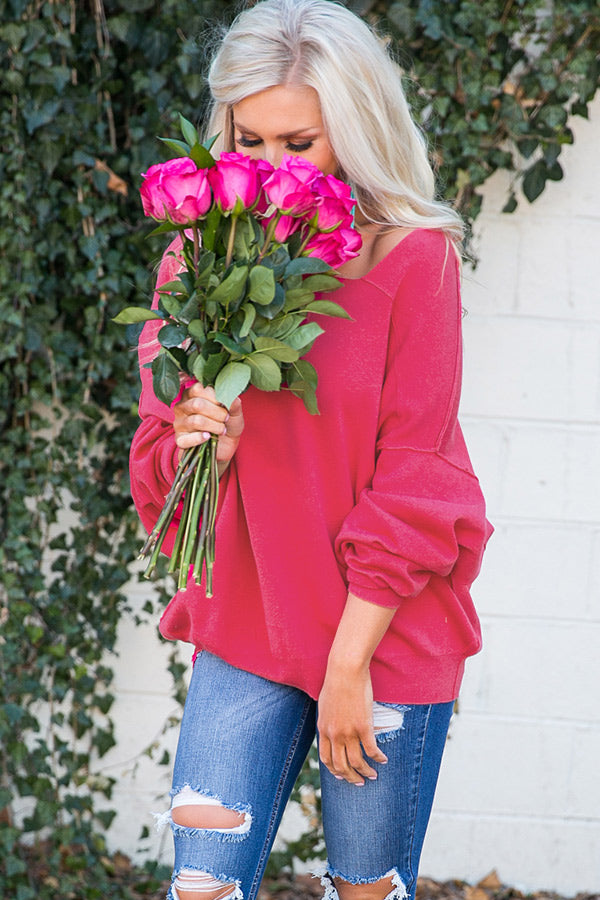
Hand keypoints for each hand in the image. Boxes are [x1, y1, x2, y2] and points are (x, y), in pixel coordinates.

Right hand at [173, 383, 243, 472]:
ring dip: (214, 426)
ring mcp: (179, 423)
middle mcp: (182, 406)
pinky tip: (208, 437)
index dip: (215, 397)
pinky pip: (187, 439)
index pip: (198, 389)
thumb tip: (232, 398)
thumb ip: (233, 403)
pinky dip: (200, 438)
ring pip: (195, 421)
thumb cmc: (228, 422)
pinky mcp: (180, 440)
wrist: (226, 445)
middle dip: (217, 412)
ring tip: (222, 429)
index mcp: (193, 393)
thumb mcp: (234, 411)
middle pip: (197, 405)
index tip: (225, 405)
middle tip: (225, 418)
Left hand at [317, 660, 387, 785]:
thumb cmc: (335, 682)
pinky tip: (383, 760)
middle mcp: (334, 734)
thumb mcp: (325, 704)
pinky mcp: (363, 727)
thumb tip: (330, 727)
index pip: (326, 759)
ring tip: (372, 776)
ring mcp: (349, 732)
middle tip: (358, 782)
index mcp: (324, 729)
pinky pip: (371, 749)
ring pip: (357, 762)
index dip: (334, 771)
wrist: (345, 670)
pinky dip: (378, 758)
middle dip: (350, 777)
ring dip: (365, 772)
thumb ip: (327, 720)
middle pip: (341, 765)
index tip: (342, 775)